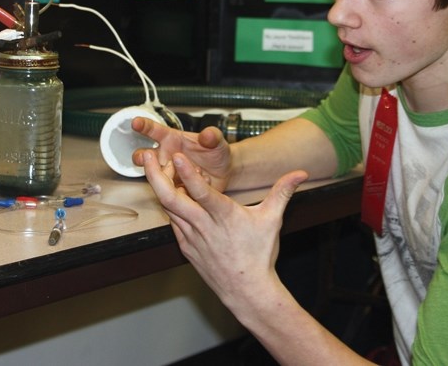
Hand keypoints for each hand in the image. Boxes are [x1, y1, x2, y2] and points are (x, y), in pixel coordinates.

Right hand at [131, 116, 232, 191]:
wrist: (224, 173)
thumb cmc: (216, 153)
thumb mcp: (218, 142)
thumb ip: (213, 136)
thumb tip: (208, 135)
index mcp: (172, 140)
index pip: (155, 130)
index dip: (144, 126)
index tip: (136, 123)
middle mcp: (166, 156)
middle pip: (145, 156)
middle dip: (142, 156)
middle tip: (146, 157)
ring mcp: (169, 174)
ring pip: (154, 176)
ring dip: (162, 176)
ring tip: (179, 174)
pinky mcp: (174, 189)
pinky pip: (169, 192)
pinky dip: (179, 190)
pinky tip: (193, 187)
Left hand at [142, 149, 307, 309]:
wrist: (247, 290)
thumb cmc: (258, 255)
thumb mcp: (272, 219)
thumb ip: (283, 192)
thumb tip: (300, 173)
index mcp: (223, 216)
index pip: (201, 192)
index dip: (188, 173)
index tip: (179, 156)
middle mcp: (202, 225)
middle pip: (171, 198)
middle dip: (155, 175)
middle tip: (147, 156)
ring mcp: (190, 236)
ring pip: (168, 208)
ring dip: (160, 186)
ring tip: (155, 166)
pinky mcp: (185, 245)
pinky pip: (172, 220)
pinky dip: (169, 205)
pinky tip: (168, 191)